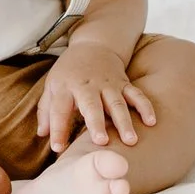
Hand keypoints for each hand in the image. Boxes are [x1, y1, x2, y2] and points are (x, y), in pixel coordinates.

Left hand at [35, 44, 156, 152]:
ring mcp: (108, 84)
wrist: (94, 45)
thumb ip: (46, 110)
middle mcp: (88, 86)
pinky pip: (136, 95)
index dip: (57, 128)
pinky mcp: (124, 84)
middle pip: (91, 105)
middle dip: (96, 123)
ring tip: (131, 141)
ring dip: (125, 121)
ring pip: (117, 103)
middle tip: (101, 142)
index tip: (57, 148)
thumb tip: (42, 135)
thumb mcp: (52, 86)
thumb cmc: (69, 72)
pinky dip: (145, 107)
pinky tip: (152, 122)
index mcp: (66, 87)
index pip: (59, 109)